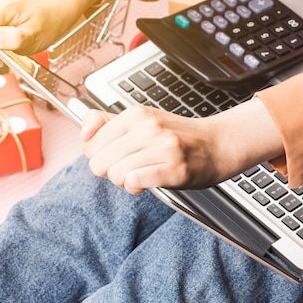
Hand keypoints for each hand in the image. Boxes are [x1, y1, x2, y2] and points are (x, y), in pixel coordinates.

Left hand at [81, 106, 230, 193]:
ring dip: (124, 182)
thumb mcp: (143, 120)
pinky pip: (134, 181)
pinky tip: (147, 184)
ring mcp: (163, 147)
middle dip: (110, 172)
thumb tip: (84, 131)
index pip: (90, 144)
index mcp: (136, 114)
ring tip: (142, 175)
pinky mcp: (174, 169)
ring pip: (115, 174)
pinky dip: (135, 188)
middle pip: (98, 162)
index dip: (101, 156)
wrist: (219, 144)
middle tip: (130, 168)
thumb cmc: (180, 137)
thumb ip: (108, 123)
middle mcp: (148, 127)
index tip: (118, 157)